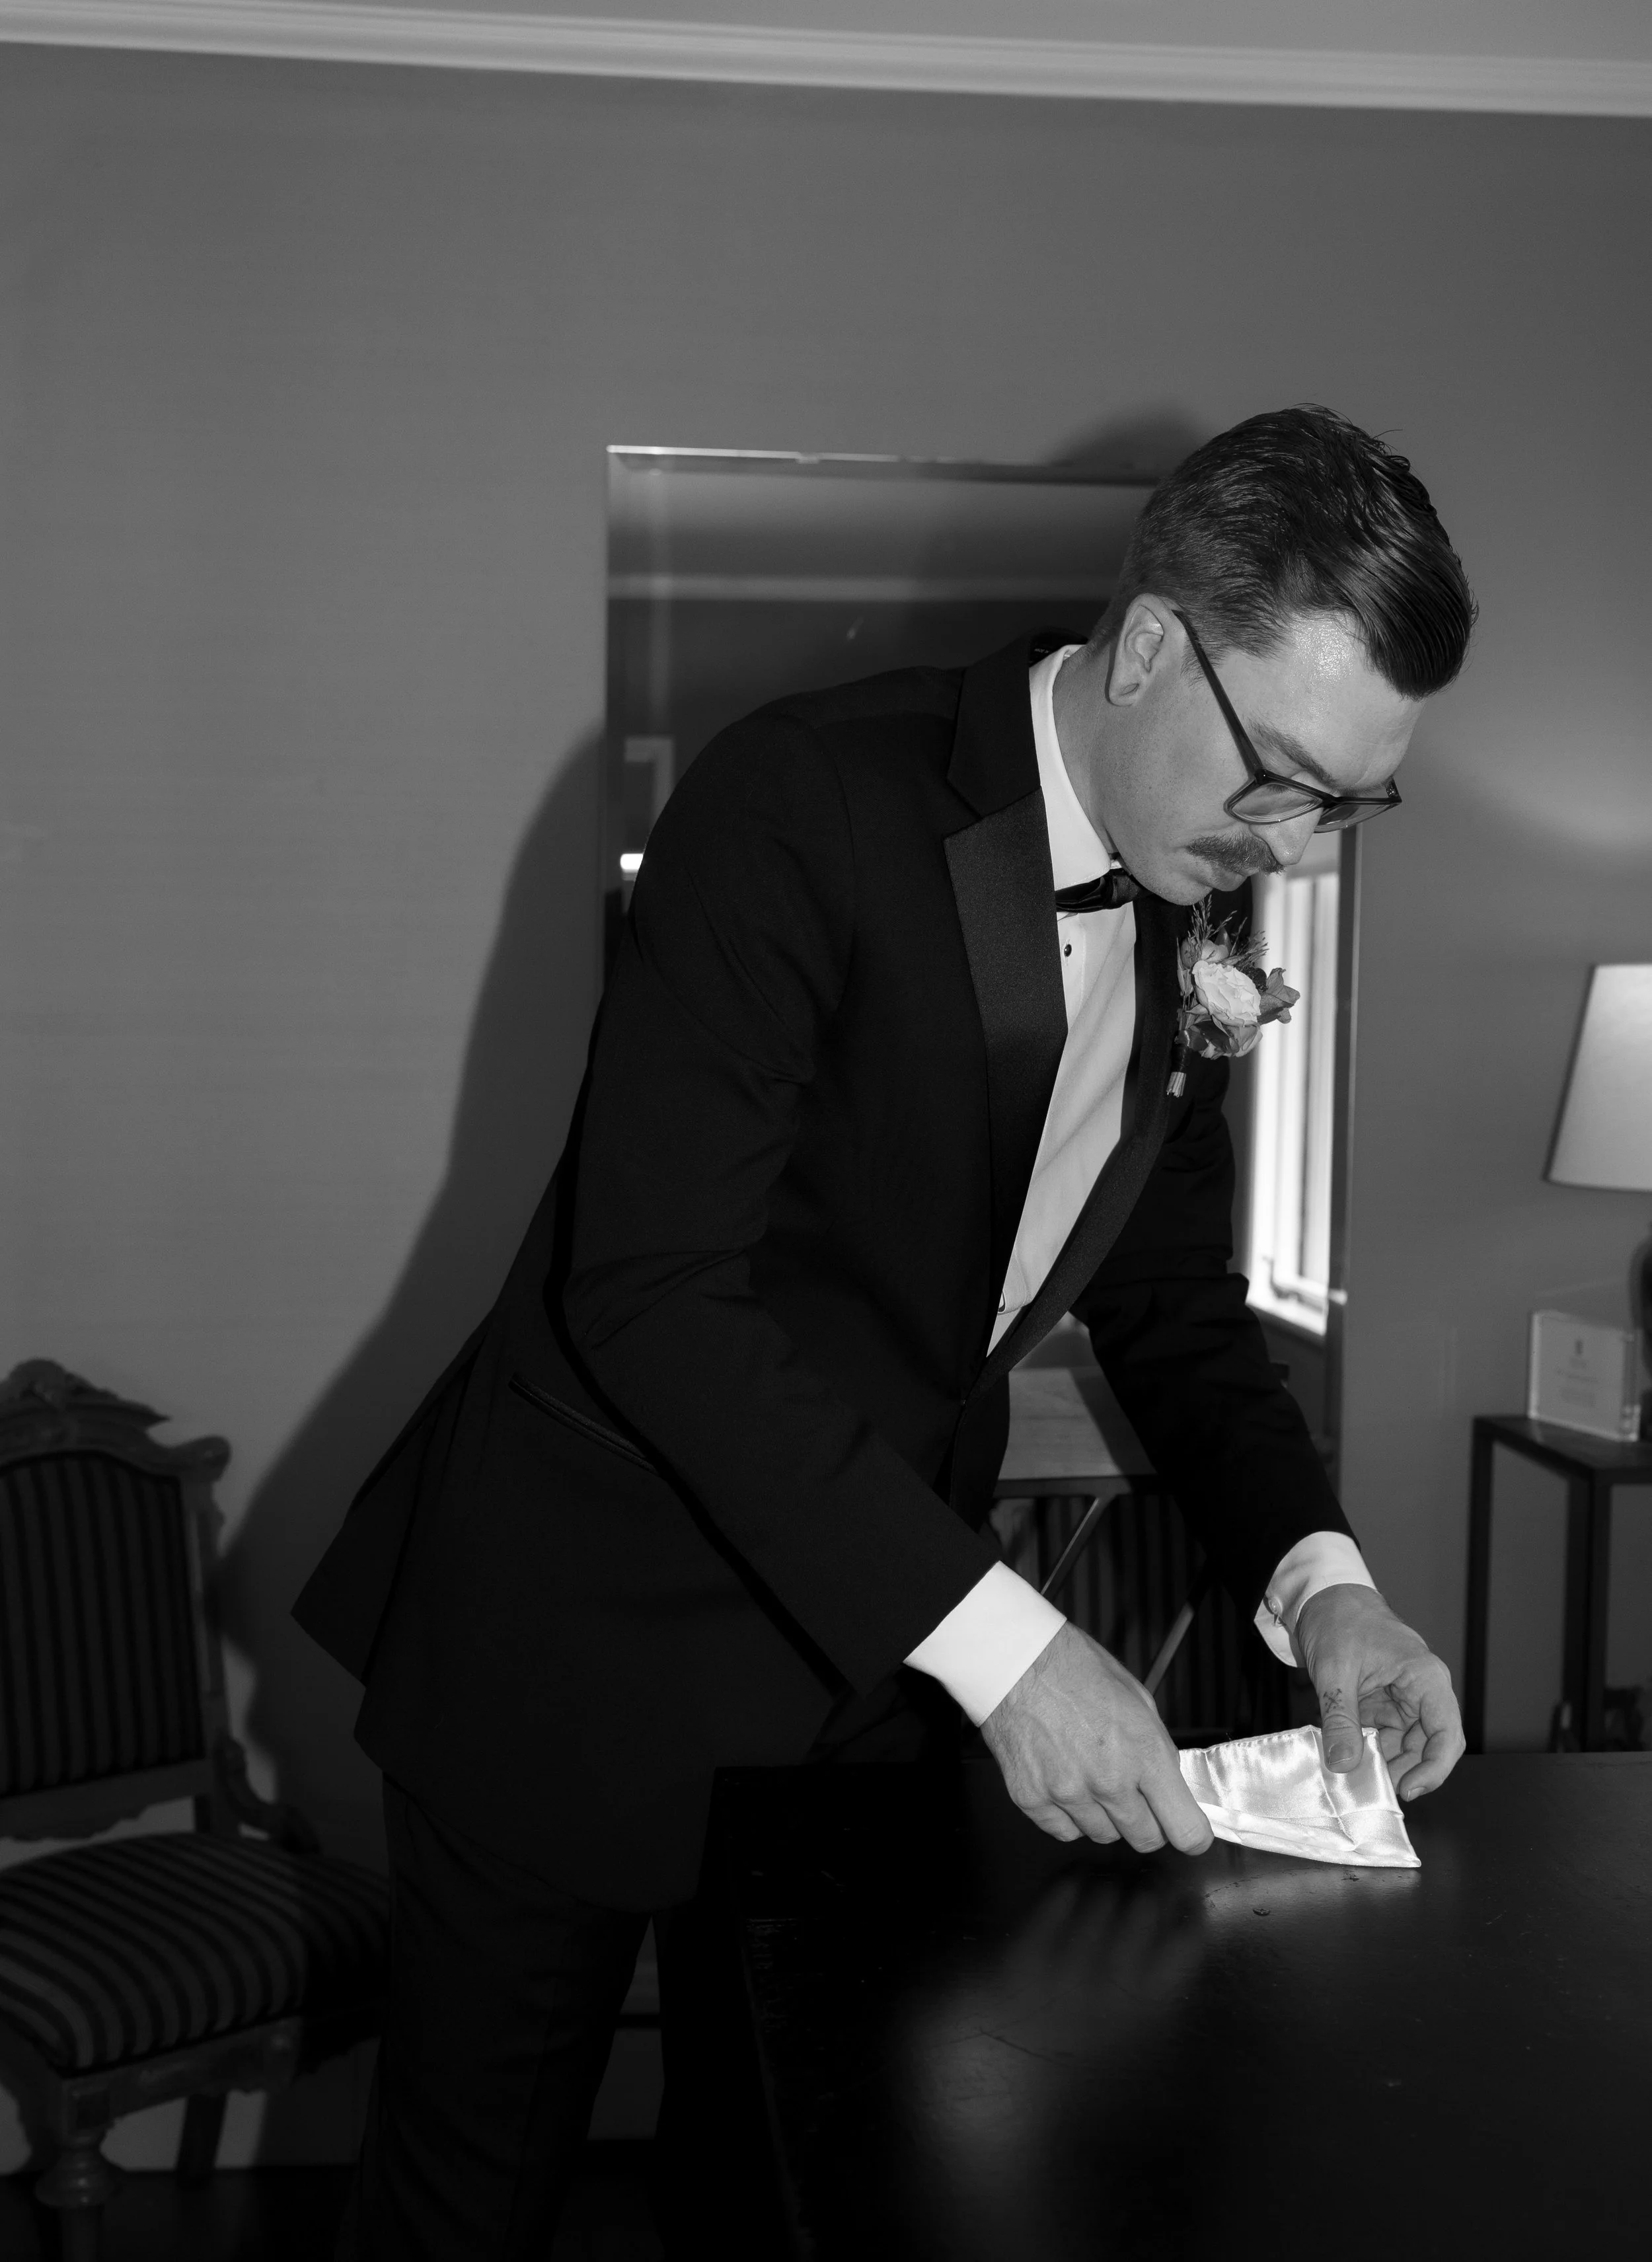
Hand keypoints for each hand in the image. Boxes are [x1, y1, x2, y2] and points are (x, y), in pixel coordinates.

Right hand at [980, 1623, 1213, 1855]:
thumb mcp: (1137, 1699)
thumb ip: (1157, 1750)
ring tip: (1090, 1775)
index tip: (1189, 1832)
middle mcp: (1109, 1781)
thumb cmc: (1076, 1669)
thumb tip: (1169, 1788)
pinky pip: (1064, 1831)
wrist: (1015, 1660)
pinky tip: (1064, 1782)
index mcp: (1144, 1752)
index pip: (1185, 1830)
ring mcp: (1068, 1794)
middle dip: (1148, 1822)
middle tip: (1135, 1795)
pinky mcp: (1032, 1800)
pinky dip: (1069, 1816)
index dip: (1192, 1835)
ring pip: (1104, 1836)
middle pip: (1146, 1839)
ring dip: (1105, 1816)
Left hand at [1293, 1583, 1464, 1800]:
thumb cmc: (1338, 1620)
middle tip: (1371, 1788)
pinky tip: (1350, 1760)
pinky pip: (1385, 1737)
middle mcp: (1422, 1692)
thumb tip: (1343, 1765)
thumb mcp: (1335, 1671)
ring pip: (1406, 1747)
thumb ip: (1340, 1719)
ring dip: (1386, 1765)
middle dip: (1404, 1771)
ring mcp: (1403, 1700)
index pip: (1447, 1734)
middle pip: (1429, 1747)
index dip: (1434, 1769)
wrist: (1323, 1597)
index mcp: (1425, 1678)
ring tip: (1356, 1777)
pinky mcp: (1384, 1704)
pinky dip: (1370, 1752)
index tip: (1406, 1790)